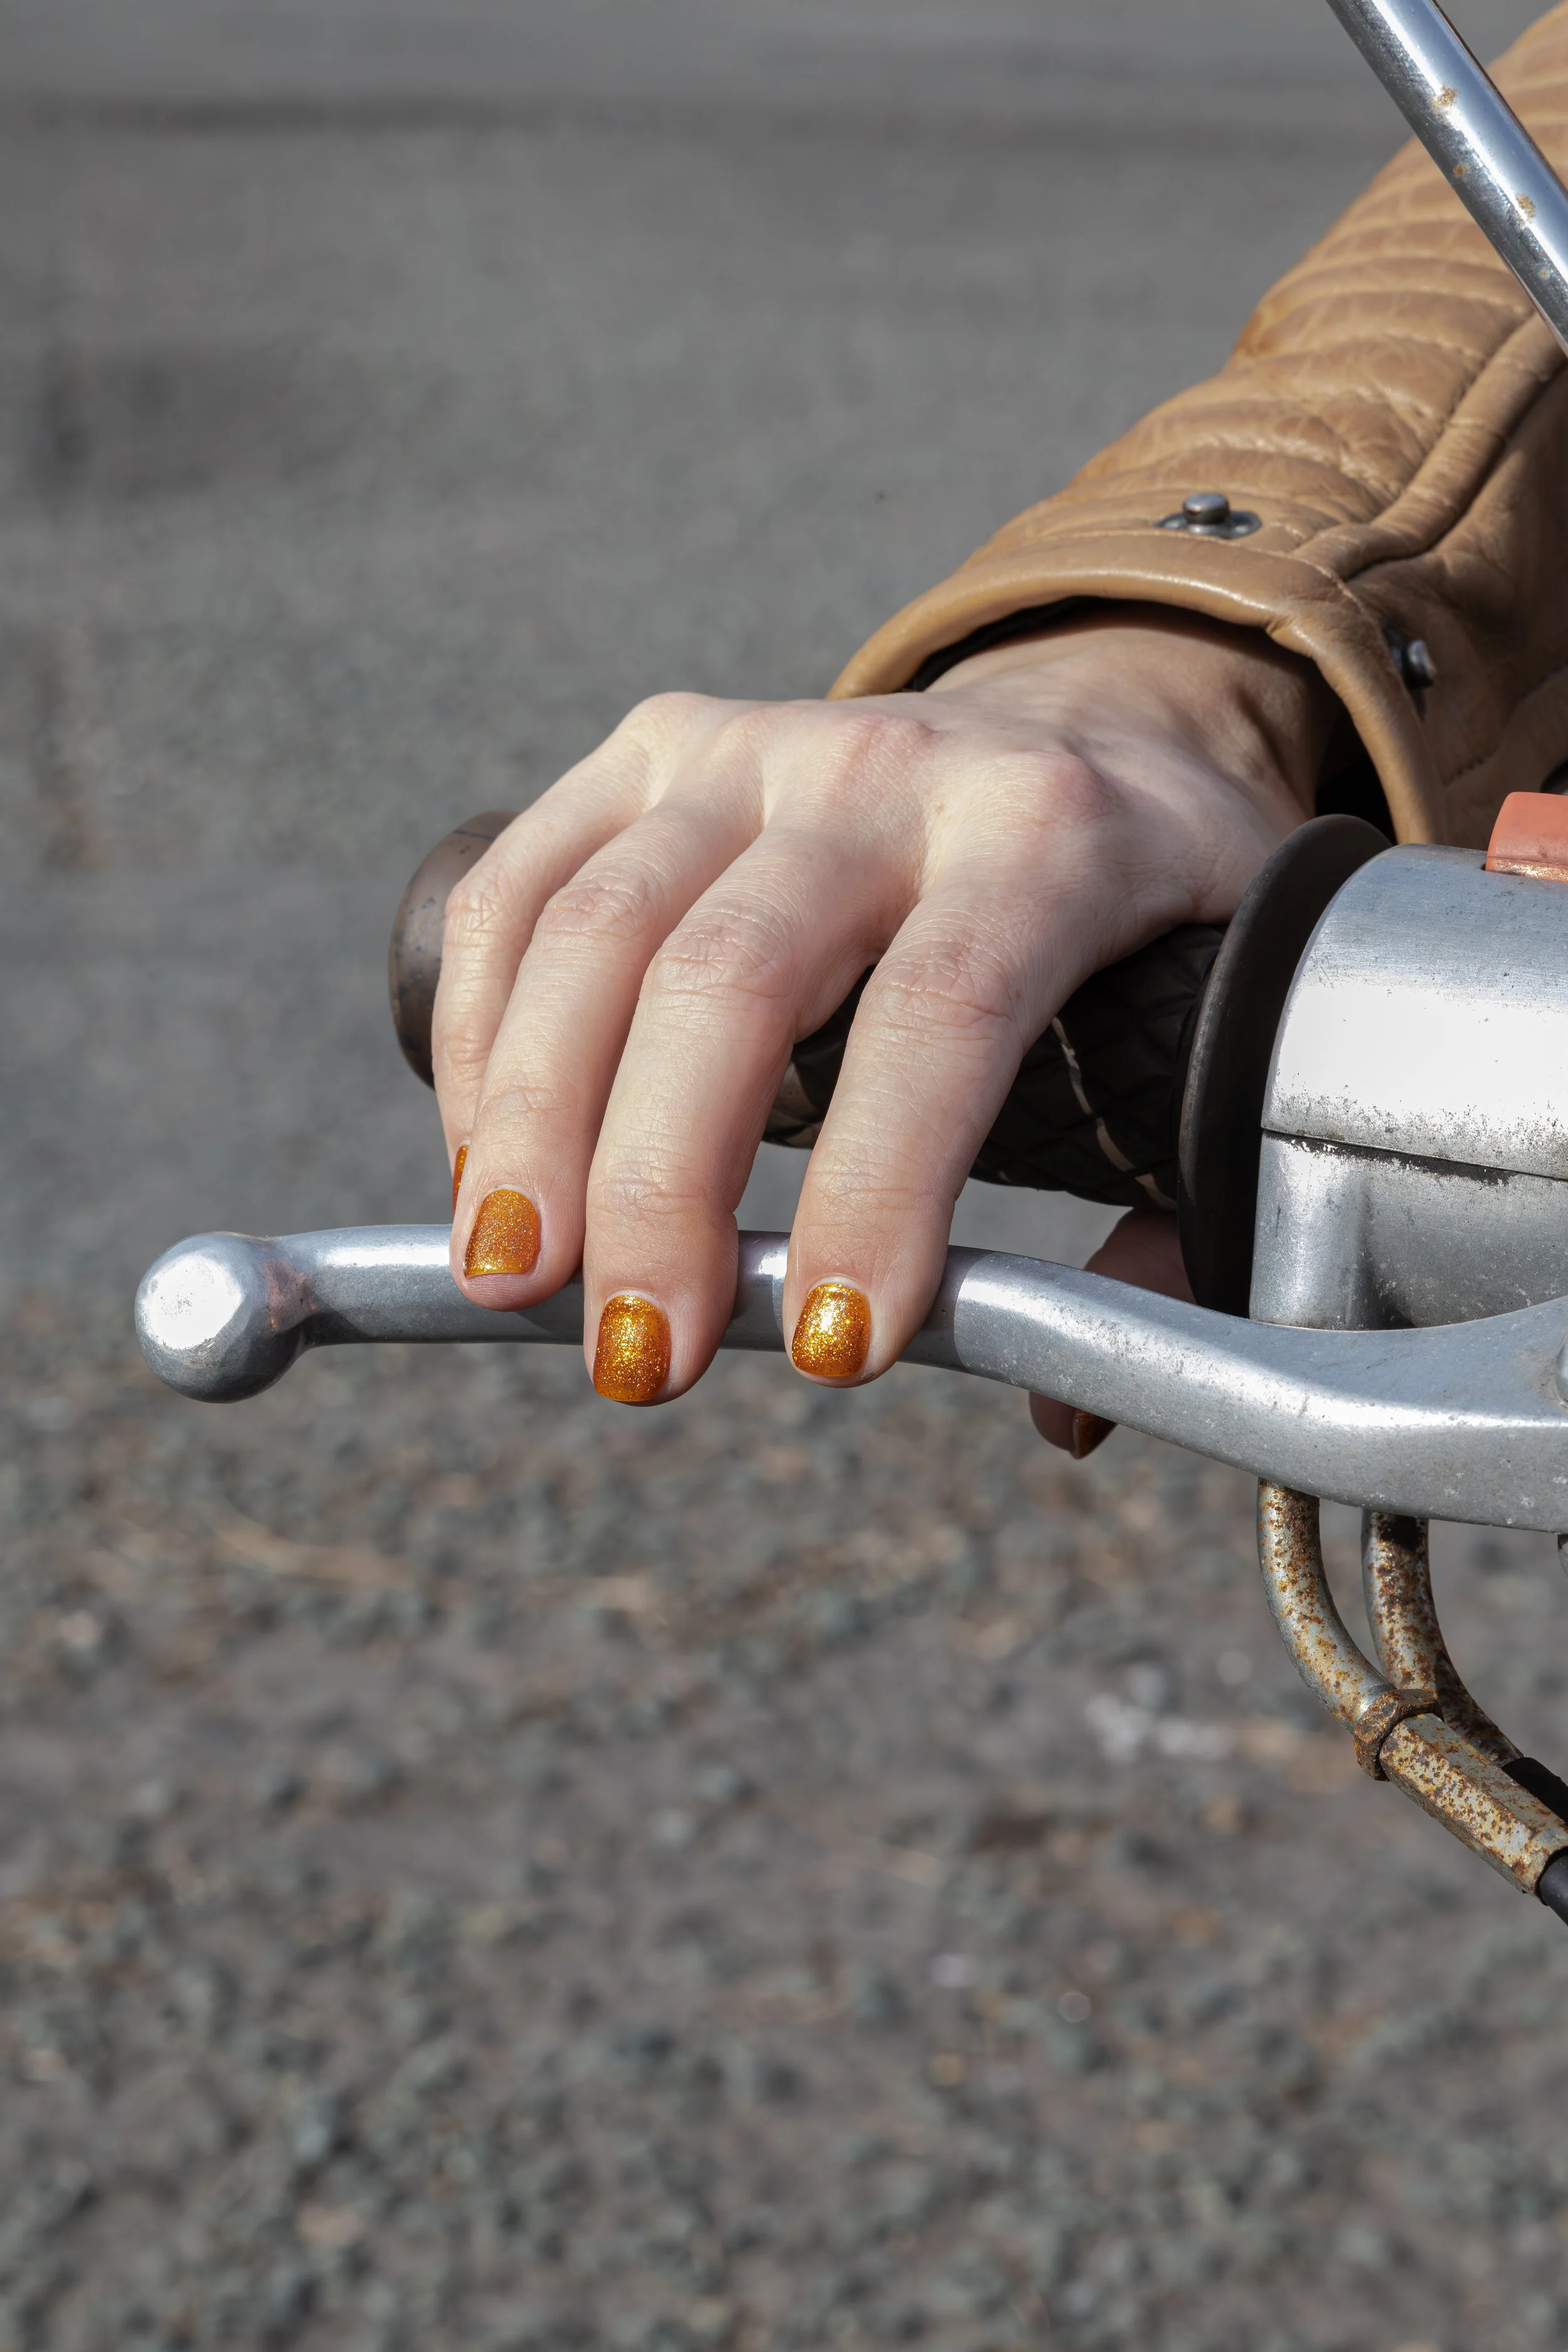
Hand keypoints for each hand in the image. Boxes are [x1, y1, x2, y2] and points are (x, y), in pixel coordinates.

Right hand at [432, 603, 1334, 1407]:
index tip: (833, 1346)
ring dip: (533, 1125)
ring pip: (592, 931)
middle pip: (728, 977)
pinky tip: (489, 1169)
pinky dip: (483, 1038)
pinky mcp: (658, 747)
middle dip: (662, 1188)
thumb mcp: (1229, 1021)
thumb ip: (1179, 1211)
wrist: (1093, 719)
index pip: (944, 1012)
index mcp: (1051, 834)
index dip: (876, 1185)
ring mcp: (756, 744)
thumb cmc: (1152, 908)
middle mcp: (890, 768)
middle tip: (641, 1360)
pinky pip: (520, 888)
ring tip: (517, 1284)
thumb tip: (1067, 1410)